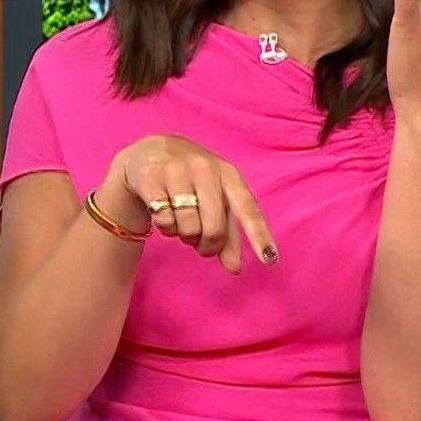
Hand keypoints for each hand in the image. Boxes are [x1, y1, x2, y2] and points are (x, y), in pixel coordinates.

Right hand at [99, 134, 275, 271]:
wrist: (151, 152)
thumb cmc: (191, 180)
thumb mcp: (214, 198)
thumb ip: (227, 232)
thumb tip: (234, 268)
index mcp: (227, 173)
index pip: (247, 207)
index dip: (258, 235)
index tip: (269, 259)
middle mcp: (204, 169)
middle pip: (214, 227)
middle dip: (208, 245)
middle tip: (201, 245)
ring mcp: (176, 171)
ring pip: (187, 227)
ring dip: (184, 235)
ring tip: (180, 222)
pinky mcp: (151, 178)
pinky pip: (164, 220)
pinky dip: (165, 226)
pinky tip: (163, 212)